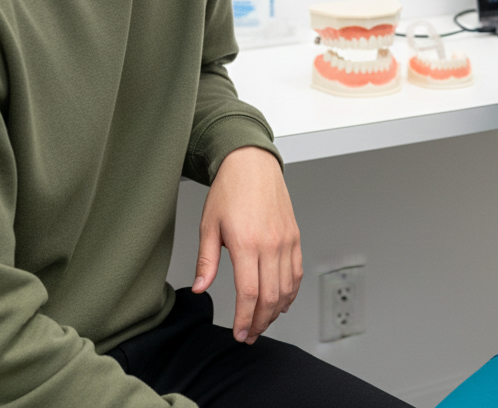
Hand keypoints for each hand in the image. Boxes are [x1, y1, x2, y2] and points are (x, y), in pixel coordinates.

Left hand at [192, 146, 302, 343]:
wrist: (252, 164)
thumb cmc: (230, 190)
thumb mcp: (208, 225)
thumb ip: (206, 261)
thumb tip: (200, 288)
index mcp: (247, 243)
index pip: (249, 293)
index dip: (244, 319)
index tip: (238, 333)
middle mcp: (271, 243)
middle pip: (271, 296)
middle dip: (260, 321)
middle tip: (248, 334)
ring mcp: (286, 240)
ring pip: (287, 287)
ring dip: (276, 310)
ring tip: (263, 322)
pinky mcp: (294, 235)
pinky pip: (297, 271)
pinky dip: (292, 291)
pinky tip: (282, 301)